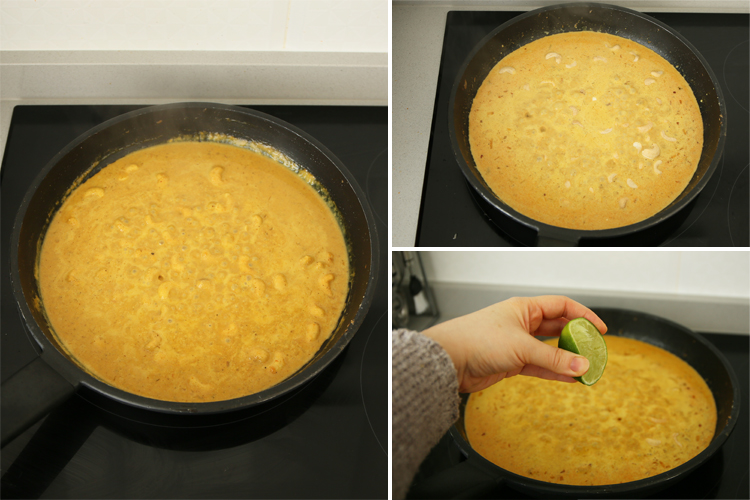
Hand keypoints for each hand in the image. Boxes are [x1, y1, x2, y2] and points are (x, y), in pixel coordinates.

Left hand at [422, 295, 606, 392]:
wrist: (450, 359)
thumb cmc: (476, 339)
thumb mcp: (522, 347)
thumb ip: (554, 358)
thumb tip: (581, 365)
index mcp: (523, 308)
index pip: (561, 306)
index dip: (583, 315)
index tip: (599, 329)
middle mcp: (521, 323)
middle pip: (557, 328)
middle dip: (577, 340)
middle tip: (594, 352)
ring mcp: (516, 343)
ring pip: (549, 350)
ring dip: (566, 360)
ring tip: (585, 369)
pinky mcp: (511, 362)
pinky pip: (539, 366)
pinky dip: (554, 372)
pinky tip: (569, 378)